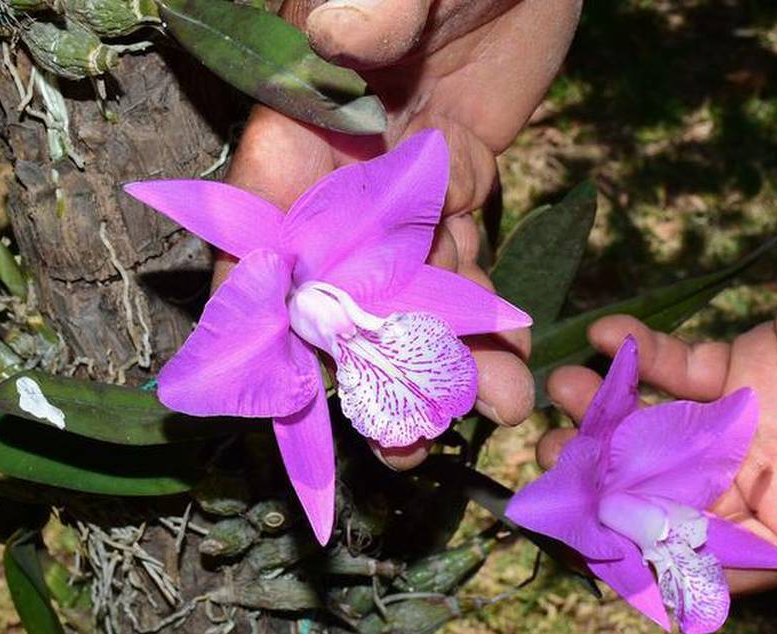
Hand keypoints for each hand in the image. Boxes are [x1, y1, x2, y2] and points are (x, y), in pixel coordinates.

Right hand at [223, 0, 583, 466]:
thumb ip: (370, 2)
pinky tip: (516, 362)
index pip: (261, 227)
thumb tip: (340, 39)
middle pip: (335, 286)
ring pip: (408, 287)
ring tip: (486, 415)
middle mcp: (340, 164)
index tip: (285, 392)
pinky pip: (467, 260)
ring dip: (441, 356)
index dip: (263, 311)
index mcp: (302, 117)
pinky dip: (489, 313)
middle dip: (364, 369)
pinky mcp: (459, 178)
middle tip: (403, 445)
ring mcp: (400, 179)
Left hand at [540, 187, 776, 633]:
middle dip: (607, 482)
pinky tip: (607, 334)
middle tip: (550, 457)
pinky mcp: (745, 365)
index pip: (716, 563)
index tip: (590, 539)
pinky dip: (642, 354)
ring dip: (610, 415)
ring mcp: (751, 422)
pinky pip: (681, 367)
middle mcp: (769, 482)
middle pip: (668, 498)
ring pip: (662, 433)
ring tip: (563, 390)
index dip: (654, 558)